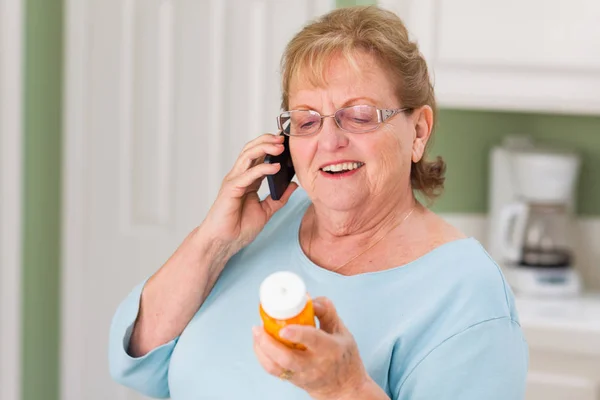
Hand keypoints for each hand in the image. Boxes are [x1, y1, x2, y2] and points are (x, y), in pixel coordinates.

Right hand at [199, 133, 297, 256]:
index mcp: (248, 180)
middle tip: (283, 138)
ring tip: (280, 147)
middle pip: (252, 150)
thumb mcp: (266, 211)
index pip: (259, 156)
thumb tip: (293, 185)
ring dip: (265, 148)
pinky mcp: (231, 189)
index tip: (287, 142)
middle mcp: (240, 176)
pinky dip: (262, 169)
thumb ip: (279, 198)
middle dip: (267, 141)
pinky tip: (275, 167)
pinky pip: (248, 174)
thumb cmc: (239, 228)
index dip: (271, 146)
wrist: (224, 242)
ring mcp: (234, 181)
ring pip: (248, 156)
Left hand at [253, 297, 375, 399]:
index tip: (284, 328)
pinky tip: (259, 342)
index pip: (313, 341)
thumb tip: (309, 299)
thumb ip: (327, 312)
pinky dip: (262, 356)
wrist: (344, 389)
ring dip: (261, 349)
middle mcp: (315, 364)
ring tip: (256, 332)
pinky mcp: (292, 380)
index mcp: (330, 350)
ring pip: (276, 367)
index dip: (298, 334)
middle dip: (269, 343)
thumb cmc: (344, 358)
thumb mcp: (342, 332)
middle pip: (288, 358)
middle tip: (259, 327)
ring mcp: (302, 375)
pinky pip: (273, 370)